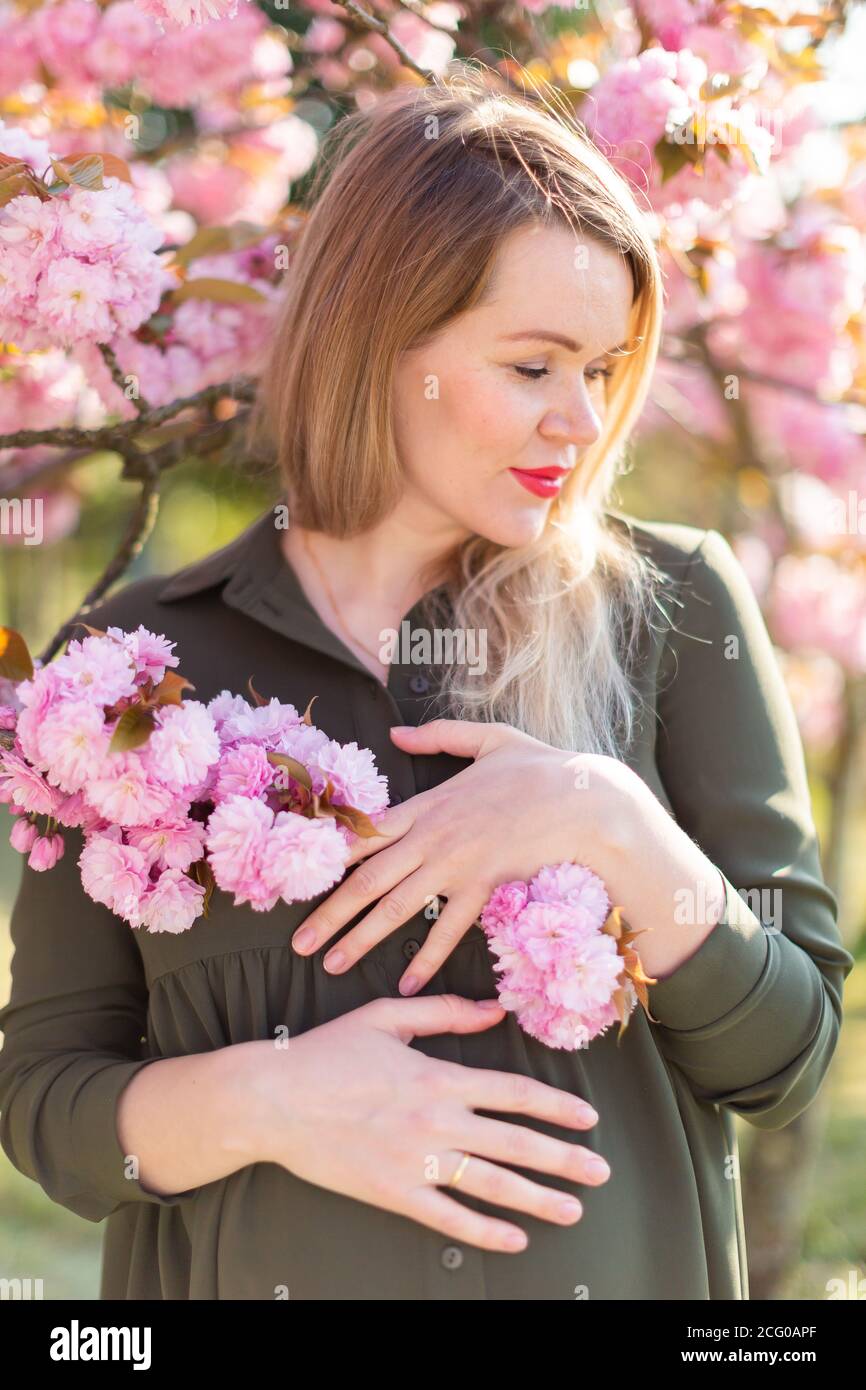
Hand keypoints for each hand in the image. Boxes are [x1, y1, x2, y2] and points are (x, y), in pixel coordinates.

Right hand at [255, 993, 609, 1251]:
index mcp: (438, 1076)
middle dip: (565, 1159)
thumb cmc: (326, 1053)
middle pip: (516, 1142)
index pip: (514, 1092)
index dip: (556, 1105)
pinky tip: (513, 1239)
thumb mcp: (387, 1017)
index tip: (588, 1117)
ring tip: (573, 1210)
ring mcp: (416, 1160)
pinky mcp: (393, 1192)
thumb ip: (445, 1012)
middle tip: (601, 1171)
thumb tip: (495, 1012)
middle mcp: (437, 1120)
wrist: (273, 1099)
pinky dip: (484, 1230)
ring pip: (492, 1184)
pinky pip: (448, 1216)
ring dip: (539, 1199)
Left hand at [292, 718, 642, 994]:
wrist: (582, 798)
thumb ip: (439, 735)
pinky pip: (447, 929)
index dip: (330, 857)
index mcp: (427, 802)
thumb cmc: (540, 767)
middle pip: (368, 877)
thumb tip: (396, 732)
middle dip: (329, 912)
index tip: (300, 878)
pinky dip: (426, 958)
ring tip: (332, 963)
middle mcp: (431, 836)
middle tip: (299, 941)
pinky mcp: (483, 887)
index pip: (366, 832)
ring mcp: (455, 864)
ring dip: (361, 938)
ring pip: (396, 906)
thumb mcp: (488, 738)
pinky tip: (407, 983)